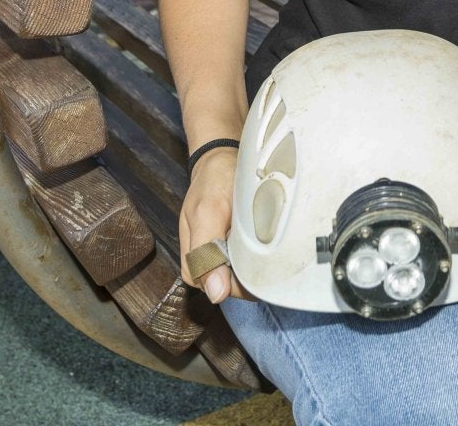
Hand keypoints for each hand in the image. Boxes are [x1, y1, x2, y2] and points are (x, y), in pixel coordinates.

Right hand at [178, 148, 255, 303]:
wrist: (219, 162)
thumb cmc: (213, 182)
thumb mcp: (207, 211)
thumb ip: (206, 252)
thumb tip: (216, 294)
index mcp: (193, 263)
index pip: (224, 290)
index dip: (245, 281)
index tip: (261, 257)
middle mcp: (206, 265)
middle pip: (235, 287)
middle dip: (253, 271)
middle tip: (264, 239)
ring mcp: (220, 258)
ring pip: (244, 276)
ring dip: (258, 260)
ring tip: (262, 233)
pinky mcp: (232, 250)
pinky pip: (249, 262)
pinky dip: (260, 251)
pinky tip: (263, 235)